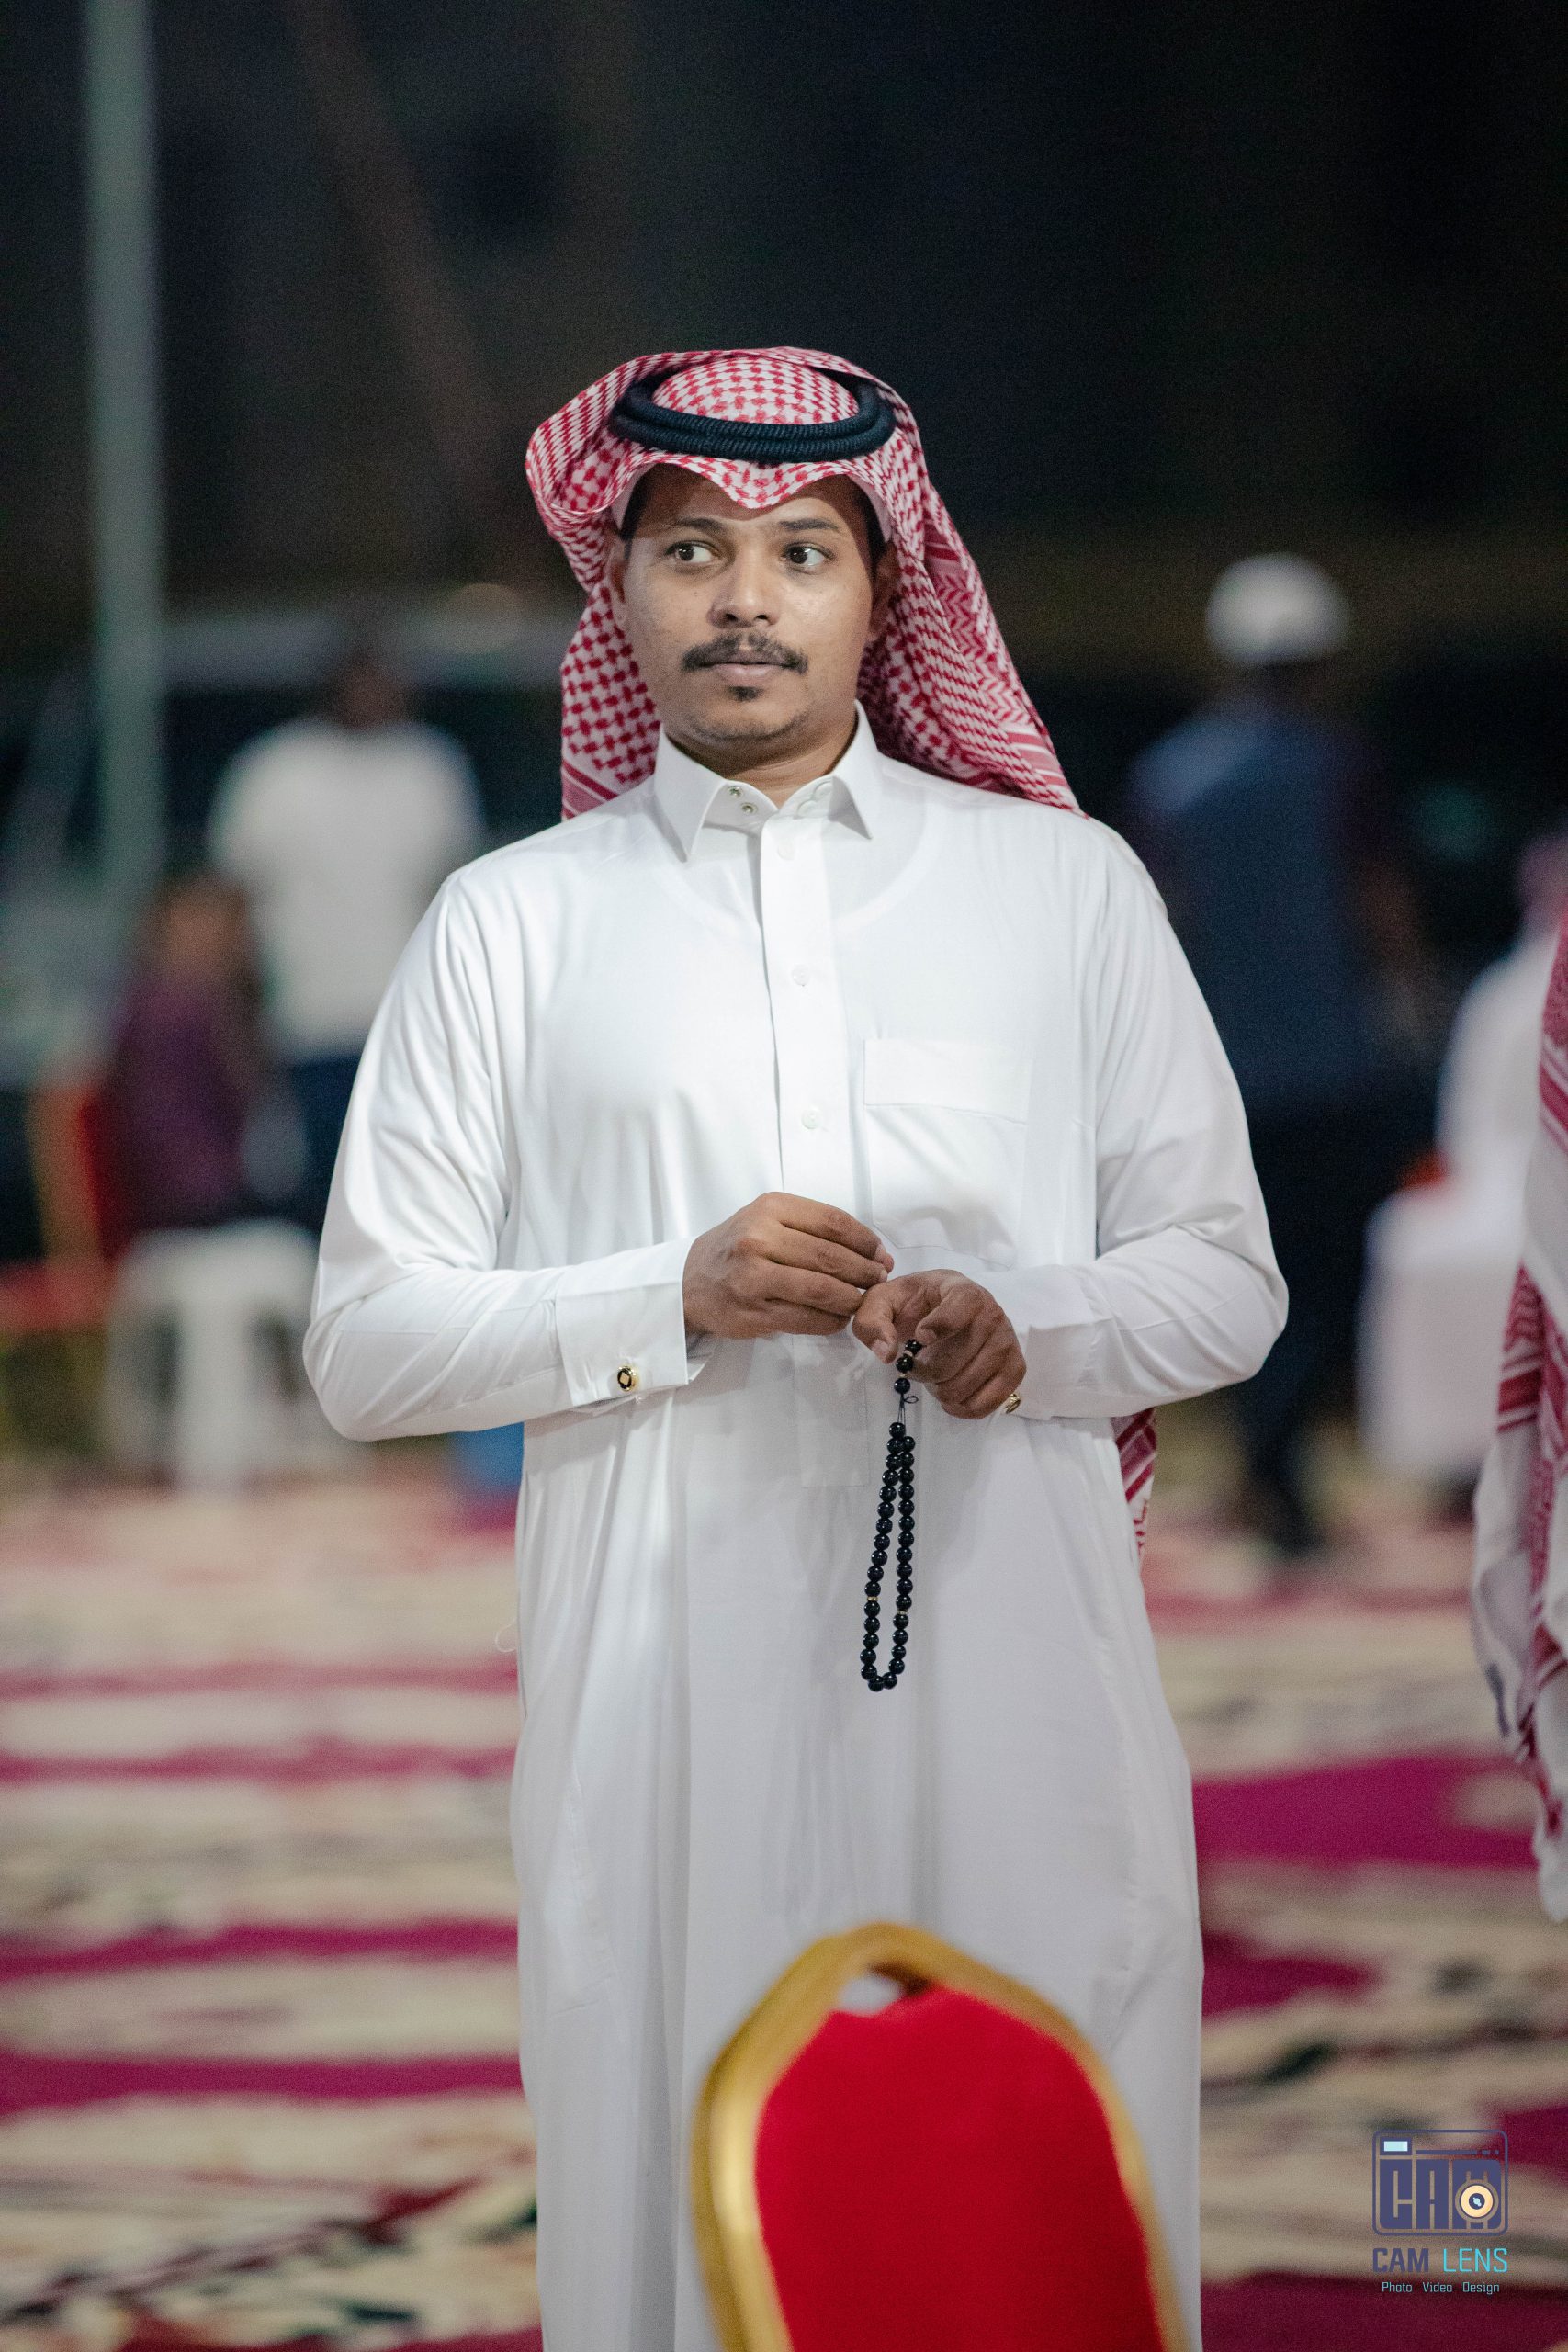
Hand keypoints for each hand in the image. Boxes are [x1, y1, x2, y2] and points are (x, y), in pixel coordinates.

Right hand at [683, 1193, 893, 1339]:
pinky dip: (831, 1321)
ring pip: (821, 1290)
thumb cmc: (737, 1248)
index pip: (833, 1222)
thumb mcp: (766, 1219)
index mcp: (769, 1209)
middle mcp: (759, 1239)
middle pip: (830, 1257)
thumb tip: (874, 1251)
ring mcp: (753, 1278)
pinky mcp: (752, 1313)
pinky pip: (805, 1319)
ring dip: (852, 1298)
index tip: (881, 1254)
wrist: (688, 1282)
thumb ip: (813, 1229)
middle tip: (879, 1280)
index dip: (866, 1241)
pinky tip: (838, 1318)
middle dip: (865, 1271)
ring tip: (863, 1300)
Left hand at [851, 1269, 1025, 1418]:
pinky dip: (962, 1407)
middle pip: (954, 1359)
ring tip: (936, 1374)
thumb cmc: (913, 1304)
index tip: (920, 1336)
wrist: (943, 1309)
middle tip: (917, 1364)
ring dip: (940, 1389)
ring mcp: (1007, 1342)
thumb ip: (872, 1321)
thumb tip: (887, 1354)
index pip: (963, 1305)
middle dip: (924, 1370)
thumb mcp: (882, 1302)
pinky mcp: (1014, 1369)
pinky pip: (987, 1403)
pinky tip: (951, 1395)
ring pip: (966, 1385)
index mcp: (963, 1290)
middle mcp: (993, 1313)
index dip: (941, 1324)